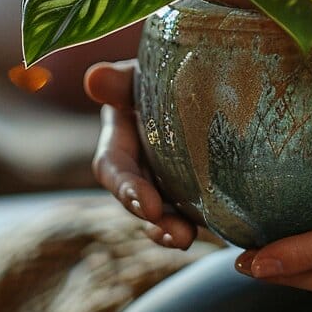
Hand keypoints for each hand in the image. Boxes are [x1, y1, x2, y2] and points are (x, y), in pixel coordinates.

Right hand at [84, 60, 197, 249]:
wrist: (198, 75)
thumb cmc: (161, 71)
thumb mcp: (140, 74)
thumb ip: (119, 80)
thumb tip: (94, 78)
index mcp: (120, 139)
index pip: (115, 169)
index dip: (127, 189)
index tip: (147, 205)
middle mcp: (138, 166)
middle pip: (138, 200)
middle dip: (155, 220)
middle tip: (178, 235)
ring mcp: (164, 180)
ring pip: (162, 214)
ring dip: (171, 230)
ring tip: (187, 240)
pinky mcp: (191, 187)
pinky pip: (191, 210)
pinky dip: (198, 222)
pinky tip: (217, 233)